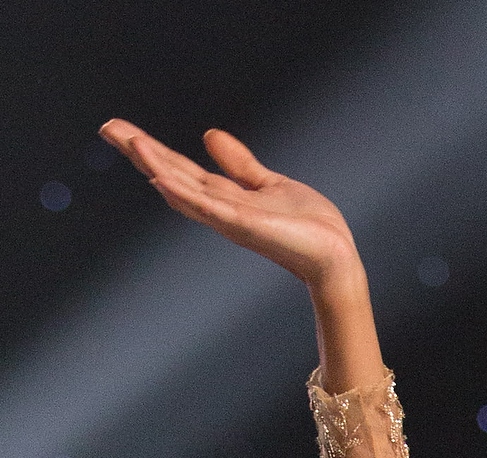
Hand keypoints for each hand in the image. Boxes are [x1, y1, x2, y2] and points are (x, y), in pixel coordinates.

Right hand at [99, 122, 359, 293]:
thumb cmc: (308, 226)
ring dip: (156, 166)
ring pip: (184, 189)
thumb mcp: (268, 183)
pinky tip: (160, 180)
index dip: (151, 148)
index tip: (121, 129)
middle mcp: (220, 208)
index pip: (180, 167)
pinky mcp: (244, 226)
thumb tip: (209, 136)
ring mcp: (229, 219)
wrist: (334, 256)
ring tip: (130, 143)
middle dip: (141, 151)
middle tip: (106, 127)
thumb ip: (239, 164)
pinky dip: (185, 194)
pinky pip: (208, 208)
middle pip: (172, 174)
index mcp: (224, 197)